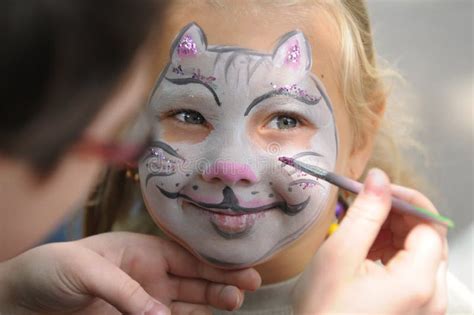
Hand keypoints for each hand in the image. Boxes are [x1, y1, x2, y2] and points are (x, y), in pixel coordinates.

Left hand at [0, 232, 260, 314]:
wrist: (21, 299)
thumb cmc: (51, 269)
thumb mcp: (88, 270)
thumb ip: (126, 291)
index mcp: (142, 251)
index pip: (186, 255)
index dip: (214, 261)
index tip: (241, 268)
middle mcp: (150, 275)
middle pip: (194, 279)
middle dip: (222, 281)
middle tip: (247, 286)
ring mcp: (144, 302)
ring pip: (188, 304)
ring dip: (212, 303)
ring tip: (234, 303)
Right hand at [293, 168, 447, 314]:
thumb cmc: (324, 312)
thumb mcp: (339, 256)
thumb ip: (365, 213)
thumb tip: (380, 179)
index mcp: (418, 282)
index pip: (430, 224)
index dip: (406, 198)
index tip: (378, 188)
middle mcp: (432, 296)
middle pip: (428, 238)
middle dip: (399, 214)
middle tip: (367, 203)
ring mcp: (425, 306)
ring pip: (420, 252)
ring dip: (394, 231)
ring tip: (362, 227)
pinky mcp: (414, 310)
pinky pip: (412, 270)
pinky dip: (392, 252)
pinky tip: (367, 249)